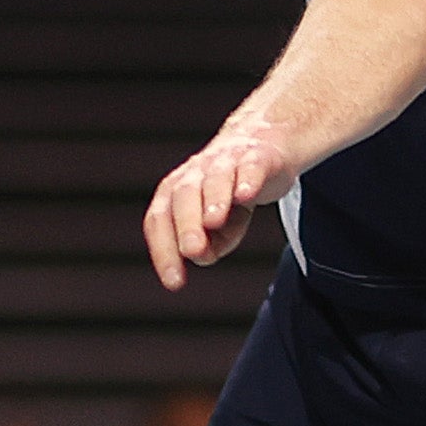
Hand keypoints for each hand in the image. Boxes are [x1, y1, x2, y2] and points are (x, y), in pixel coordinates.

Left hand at [143, 120, 292, 293]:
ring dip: (212, 199)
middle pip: (184, 196)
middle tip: (191, 251)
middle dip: (186, 224)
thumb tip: (201, 256)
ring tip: (213, 222)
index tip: (174, 282)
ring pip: (215, 179)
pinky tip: (245, 195)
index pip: (160, 220)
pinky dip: (247, 179)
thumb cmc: (233, 190)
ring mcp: (227, 162)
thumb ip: (210, 245)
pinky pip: (250, 166)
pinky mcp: (258, 157)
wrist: (265, 143)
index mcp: (177, 192)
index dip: (164, 250)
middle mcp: (197, 174)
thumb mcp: (222, 225)